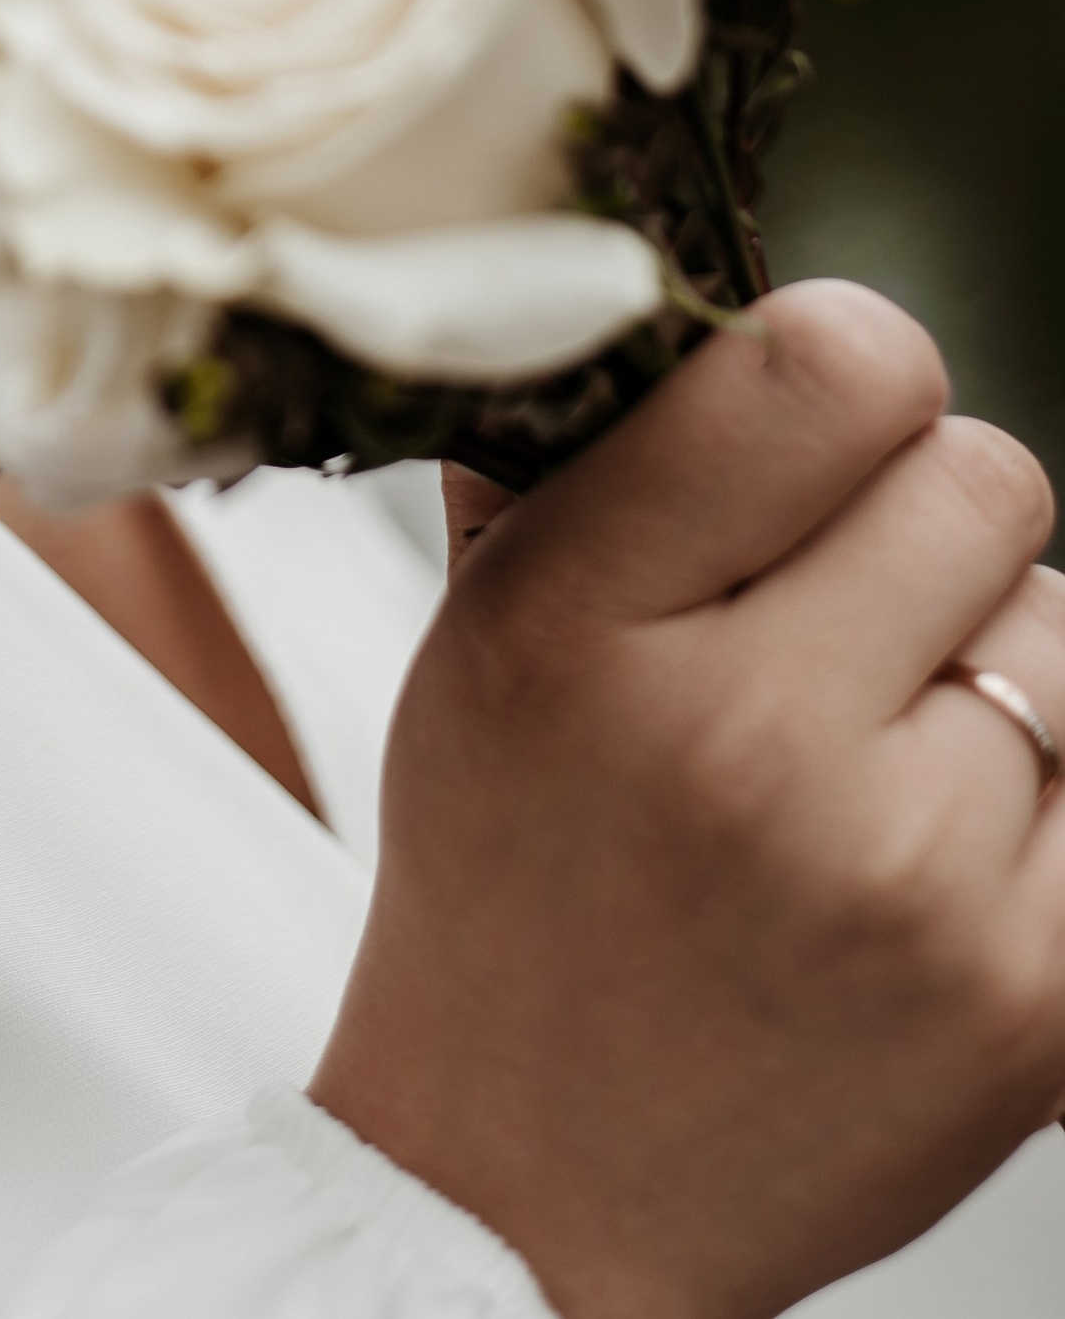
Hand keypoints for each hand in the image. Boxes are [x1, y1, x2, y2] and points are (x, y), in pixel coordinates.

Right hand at [309, 281, 1064, 1318]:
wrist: (536, 1192)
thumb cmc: (516, 887)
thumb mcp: (477, 633)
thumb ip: (580, 452)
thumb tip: (671, 291)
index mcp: (588, 617)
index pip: (832, 364)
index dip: (846, 372)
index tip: (815, 428)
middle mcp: (750, 738)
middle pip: (985, 479)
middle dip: (927, 533)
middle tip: (841, 626)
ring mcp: (909, 878)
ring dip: (994, 678)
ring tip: (872, 773)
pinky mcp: (1034, 1002)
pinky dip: (1049, 806)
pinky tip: (944, 858)